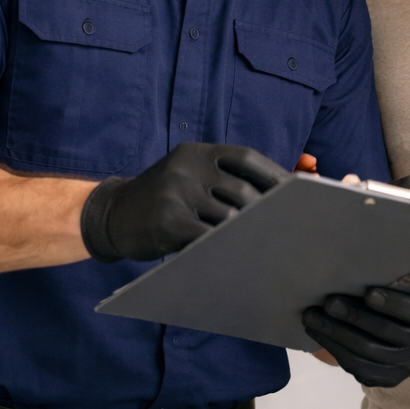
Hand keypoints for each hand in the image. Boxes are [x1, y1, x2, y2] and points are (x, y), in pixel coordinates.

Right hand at [79, 143, 290, 261]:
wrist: (113, 214)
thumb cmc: (163, 198)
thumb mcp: (188, 175)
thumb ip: (224, 179)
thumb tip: (280, 188)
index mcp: (197, 152)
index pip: (246, 158)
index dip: (274, 174)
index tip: (297, 192)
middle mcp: (187, 167)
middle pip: (242, 190)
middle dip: (266, 212)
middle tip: (285, 229)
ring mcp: (176, 192)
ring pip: (229, 218)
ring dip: (247, 235)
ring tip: (264, 247)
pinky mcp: (168, 220)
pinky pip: (208, 237)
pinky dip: (225, 248)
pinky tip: (235, 256)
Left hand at [301, 287, 409, 387]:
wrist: (407, 343)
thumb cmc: (399, 307)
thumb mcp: (406, 295)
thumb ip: (391, 287)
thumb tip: (352, 270)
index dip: (392, 303)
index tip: (368, 293)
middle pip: (383, 331)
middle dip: (353, 316)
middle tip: (328, 302)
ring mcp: (404, 368)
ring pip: (365, 351)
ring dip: (334, 333)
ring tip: (312, 317)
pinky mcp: (386, 380)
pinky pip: (356, 366)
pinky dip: (334, 348)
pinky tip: (318, 333)